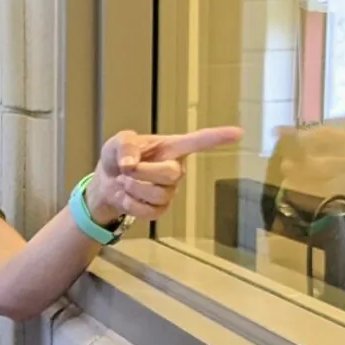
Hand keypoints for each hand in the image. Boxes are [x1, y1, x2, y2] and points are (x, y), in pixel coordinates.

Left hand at [87, 126, 243, 224]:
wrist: (105, 183)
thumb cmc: (118, 158)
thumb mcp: (117, 143)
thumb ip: (125, 146)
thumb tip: (130, 164)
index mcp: (171, 148)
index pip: (199, 142)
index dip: (217, 138)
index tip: (239, 133)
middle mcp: (175, 169)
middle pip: (172, 174)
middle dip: (143, 172)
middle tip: (127, 169)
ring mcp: (170, 191)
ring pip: (159, 194)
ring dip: (133, 188)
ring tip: (124, 181)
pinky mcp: (160, 210)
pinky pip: (149, 211)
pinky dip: (130, 204)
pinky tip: (126, 196)